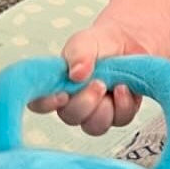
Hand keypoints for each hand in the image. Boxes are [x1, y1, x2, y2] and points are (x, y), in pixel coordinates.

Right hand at [27, 18, 145, 135]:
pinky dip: (124, 105)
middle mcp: (73, 103)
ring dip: (105, 109)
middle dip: (85, 102)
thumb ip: (78, 55)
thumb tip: (76, 74)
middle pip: (70, 117)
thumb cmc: (99, 44)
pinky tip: (125, 88)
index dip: (47, 104)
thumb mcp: (85, 42)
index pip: (40, 103)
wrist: (129, 42)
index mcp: (57, 86)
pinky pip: (120, 120)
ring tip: (114, 86)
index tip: (63, 94)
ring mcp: (96, 112)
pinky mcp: (118, 114)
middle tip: (99, 83)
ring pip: (94, 126)